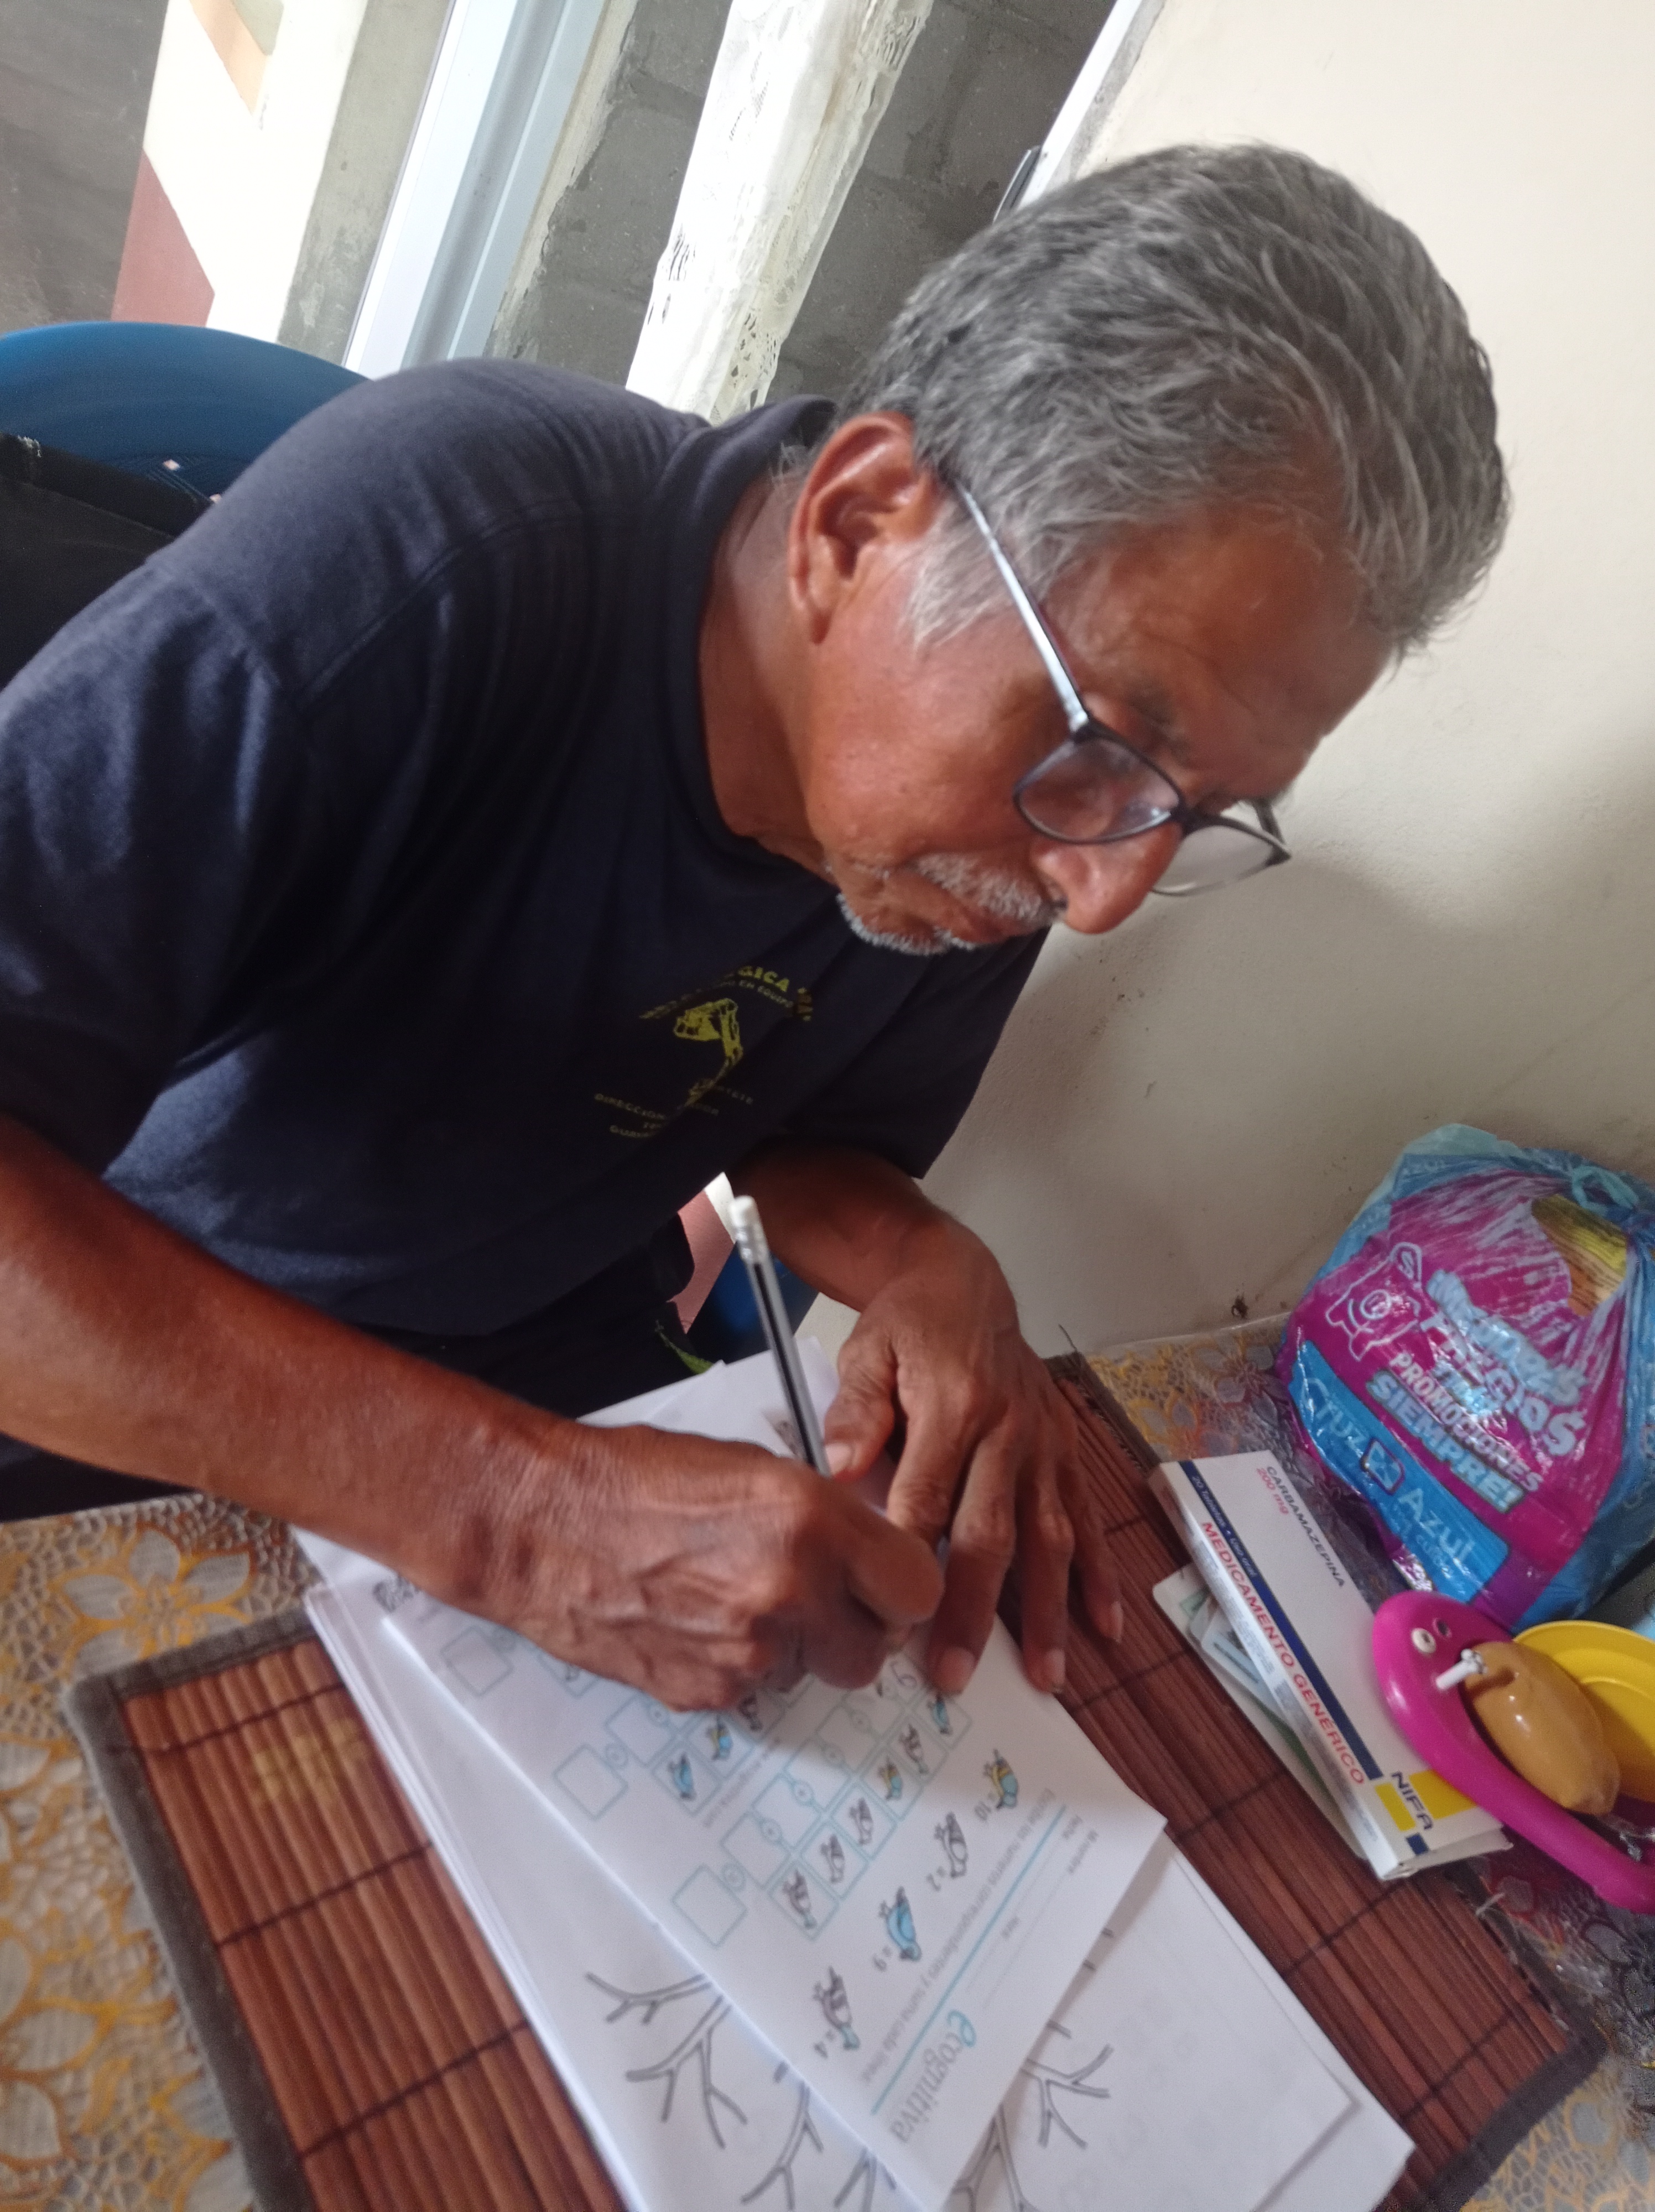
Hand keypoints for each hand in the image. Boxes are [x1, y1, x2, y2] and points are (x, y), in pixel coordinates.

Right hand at [478, 1421, 942, 1710]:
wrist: (544, 1524)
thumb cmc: (639, 1478)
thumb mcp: (754, 1466)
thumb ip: (822, 1515)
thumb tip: (867, 1552)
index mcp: (810, 1523)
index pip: (918, 1588)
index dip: (904, 1585)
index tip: (886, 1579)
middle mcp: (790, 1593)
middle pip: (874, 1649)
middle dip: (857, 1627)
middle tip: (822, 1596)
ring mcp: (747, 1653)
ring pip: (813, 1673)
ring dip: (796, 1646)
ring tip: (738, 1597)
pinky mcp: (706, 1693)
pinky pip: (754, 1690)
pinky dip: (741, 1664)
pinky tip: (699, 1621)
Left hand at [822, 1220, 1120, 1697]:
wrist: (965, 1285)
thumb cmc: (907, 1327)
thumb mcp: (866, 1352)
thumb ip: (855, 1411)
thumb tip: (839, 1472)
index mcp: (954, 1407)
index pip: (927, 1501)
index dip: (909, 1564)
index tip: (889, 1624)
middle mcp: (1008, 1430)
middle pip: (991, 1533)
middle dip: (973, 1611)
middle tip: (954, 1674)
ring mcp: (1044, 1444)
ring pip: (1050, 1538)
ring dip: (1049, 1611)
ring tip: (1048, 1677)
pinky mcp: (1065, 1450)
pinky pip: (1087, 1517)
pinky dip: (1099, 1573)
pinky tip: (1106, 1625)